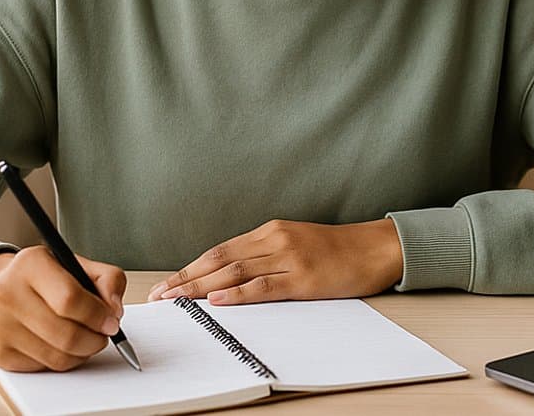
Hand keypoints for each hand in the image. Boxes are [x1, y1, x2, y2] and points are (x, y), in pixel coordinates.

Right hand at [0, 247, 128, 371]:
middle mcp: (7, 293)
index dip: (98, 315)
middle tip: (103, 335)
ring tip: (87, 340)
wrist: (4, 289)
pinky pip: (43, 368)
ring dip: (82, 354)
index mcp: (30, 264)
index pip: (70, 299)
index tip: (111, 322)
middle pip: (65, 334)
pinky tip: (63, 346)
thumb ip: (108, 279)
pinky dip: (62, 362)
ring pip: (57, 357)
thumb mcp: (79, 265)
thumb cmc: (46, 278)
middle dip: (95, 340)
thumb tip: (114, 310)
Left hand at [146, 218, 403, 305]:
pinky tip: (216, 301)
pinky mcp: (303, 278)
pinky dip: (237, 295)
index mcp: (269, 231)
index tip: (167, 283)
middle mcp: (274, 240)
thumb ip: (265, 254)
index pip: (219, 251)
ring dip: (201, 288)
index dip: (190, 268)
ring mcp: (288, 258)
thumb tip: (232, 275)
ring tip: (176, 300)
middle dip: (186, 279)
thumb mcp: (295, 243)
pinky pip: (263, 287)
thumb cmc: (336, 250)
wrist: (374, 248)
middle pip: (219, 261)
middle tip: (160, 295)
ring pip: (234, 273)